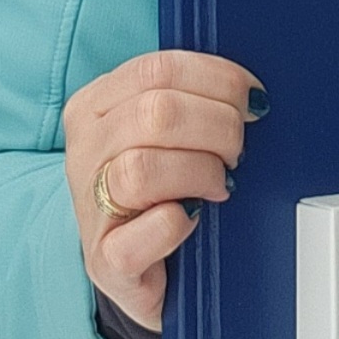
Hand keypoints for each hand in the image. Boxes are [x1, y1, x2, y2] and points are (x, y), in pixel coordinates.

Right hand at [62, 51, 262, 332]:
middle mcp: (85, 148)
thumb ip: (192, 101)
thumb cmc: (160, 191)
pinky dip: (176, 225)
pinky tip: (192, 218)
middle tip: (238, 153)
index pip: (158, 69)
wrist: (136, 269)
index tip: (253, 102)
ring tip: (220, 187)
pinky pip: (140, 235)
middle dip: (219, 128)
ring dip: (201, 173)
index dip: (218, 81)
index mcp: (97, 104)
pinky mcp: (105, 260)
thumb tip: (249, 93)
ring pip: (143, 168)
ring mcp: (89, 205)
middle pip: (156, 112)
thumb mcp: (165, 134)